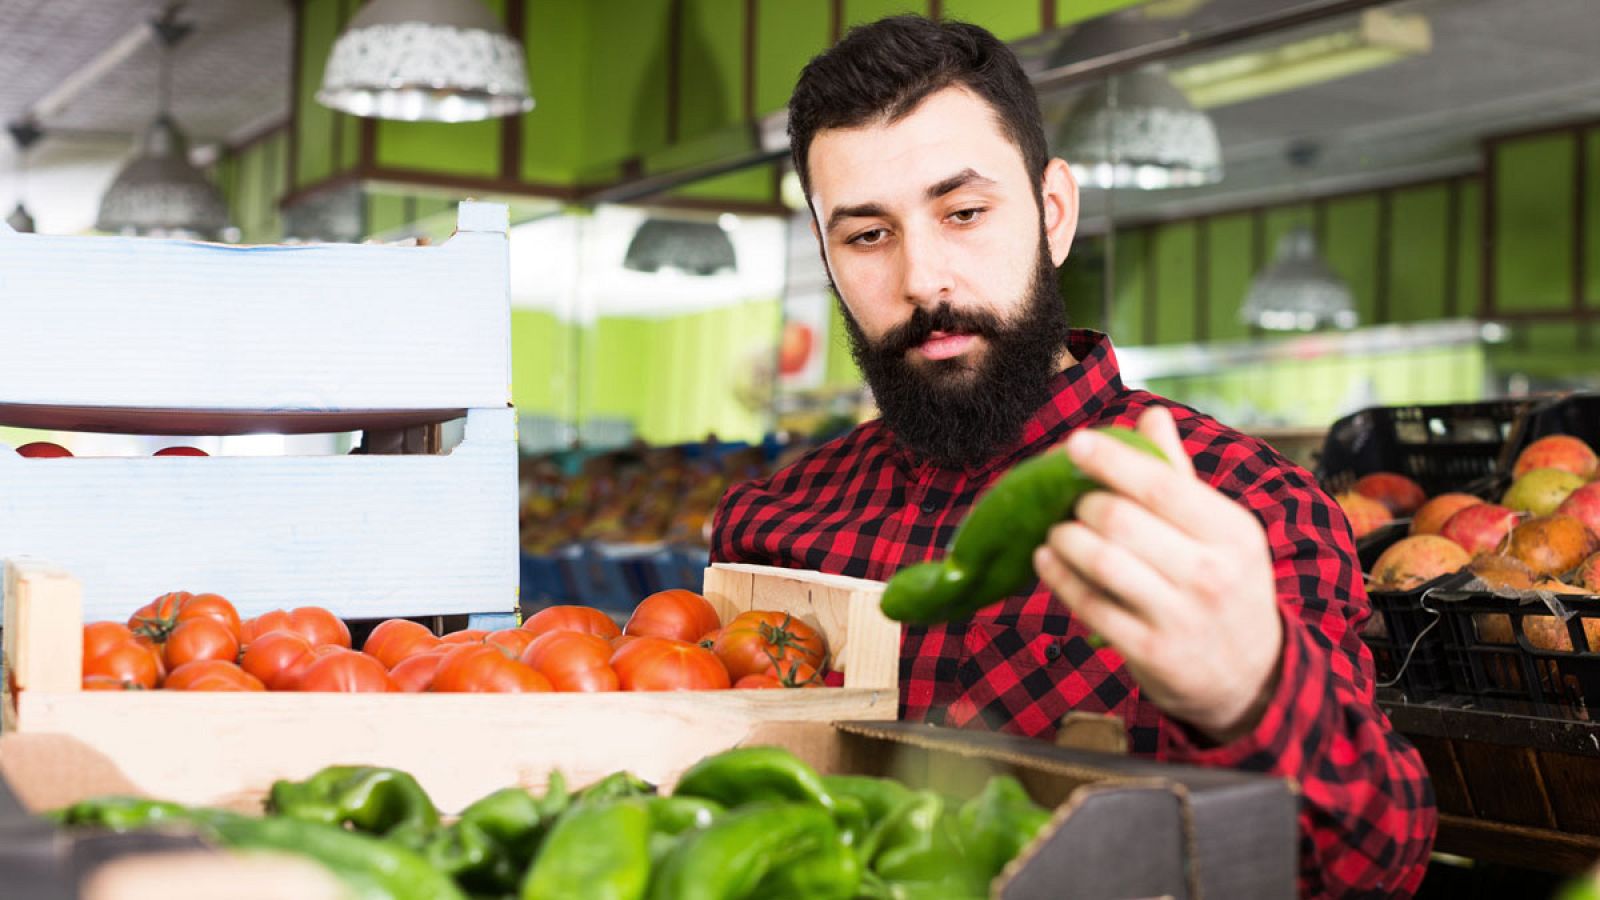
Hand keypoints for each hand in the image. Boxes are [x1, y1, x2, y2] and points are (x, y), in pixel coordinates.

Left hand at [1032, 407, 1283, 743]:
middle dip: (1082, 503)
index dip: (1111, 460)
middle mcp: (1211, 572)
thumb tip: (1151, 414)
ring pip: (1102, 562)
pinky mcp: (1151, 652)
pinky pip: (1090, 605)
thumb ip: (1179, 475)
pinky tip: (1046, 560)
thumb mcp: (1221, 530)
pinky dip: (1059, 578)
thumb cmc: (1226, 584)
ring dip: (1065, 538)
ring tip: (1055, 530)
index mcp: (1232, 531)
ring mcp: (1180, 616)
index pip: (1162, 484)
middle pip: (1122, 520)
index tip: (1074, 444)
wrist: (1252, 674)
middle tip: (1068, 500)